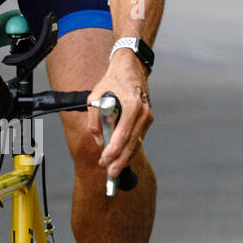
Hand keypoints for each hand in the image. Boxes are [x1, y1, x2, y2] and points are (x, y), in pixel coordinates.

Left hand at [87, 51, 152, 179]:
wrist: (130, 68)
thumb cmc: (112, 81)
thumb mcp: (95, 96)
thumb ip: (94, 119)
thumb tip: (98, 139)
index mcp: (131, 105)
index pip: (122, 134)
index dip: (113, 151)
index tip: (104, 161)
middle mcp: (143, 112)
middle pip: (132, 143)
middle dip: (120, 160)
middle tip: (110, 174)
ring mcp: (147, 116)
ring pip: (136, 143)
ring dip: (126, 158)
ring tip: (115, 170)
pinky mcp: (148, 119)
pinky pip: (138, 137)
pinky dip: (130, 149)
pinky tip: (122, 158)